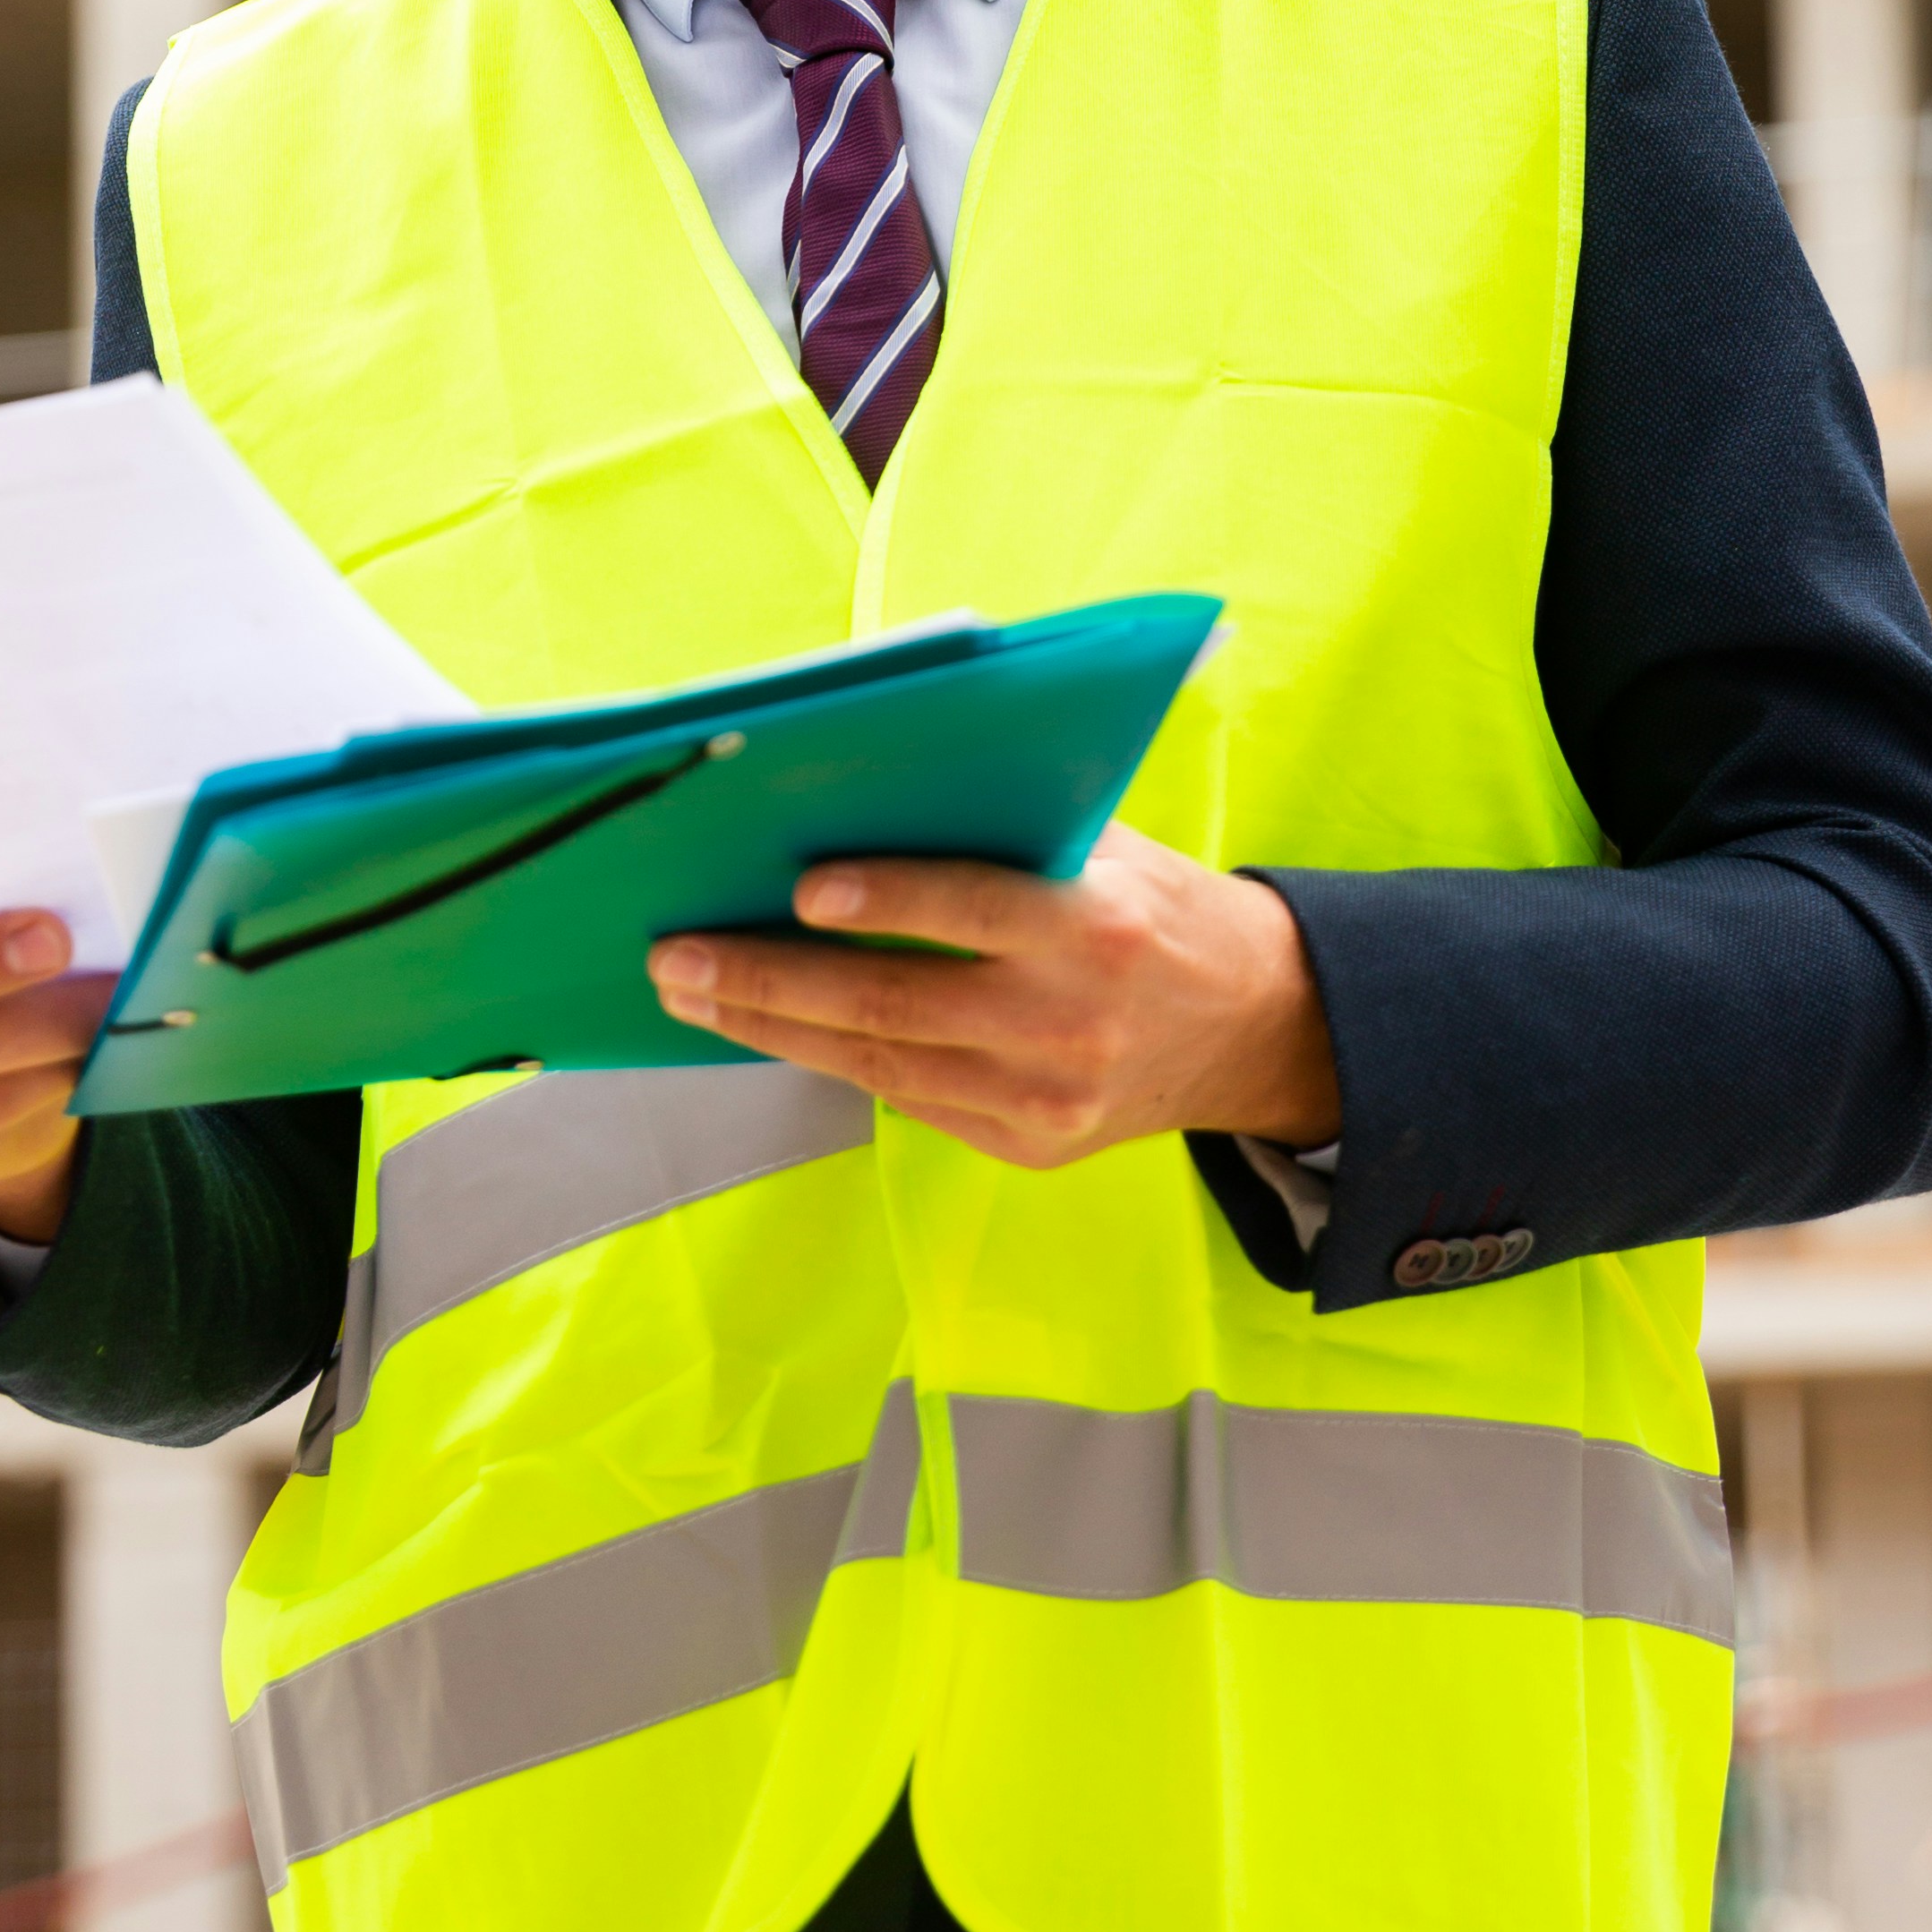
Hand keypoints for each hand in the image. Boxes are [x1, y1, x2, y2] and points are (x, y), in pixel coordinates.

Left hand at [647, 823, 1337, 1172]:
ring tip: (693, 996)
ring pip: (882, 1065)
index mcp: (1097, 927)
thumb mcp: (1110, 847)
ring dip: (773, 1030)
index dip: (887, 900)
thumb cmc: (1158, 908)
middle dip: (771, 981)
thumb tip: (868, 785)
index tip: (800, 890)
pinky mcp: (1028, 1146)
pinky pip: (909, 1100)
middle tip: (679, 958)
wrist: (1252, 1028)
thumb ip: (1009, 827)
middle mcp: (1069, 1021)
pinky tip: (771, 1030)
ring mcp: (1046, 1099)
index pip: (975, 910)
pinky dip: (832, 1062)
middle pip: (896, 1004)